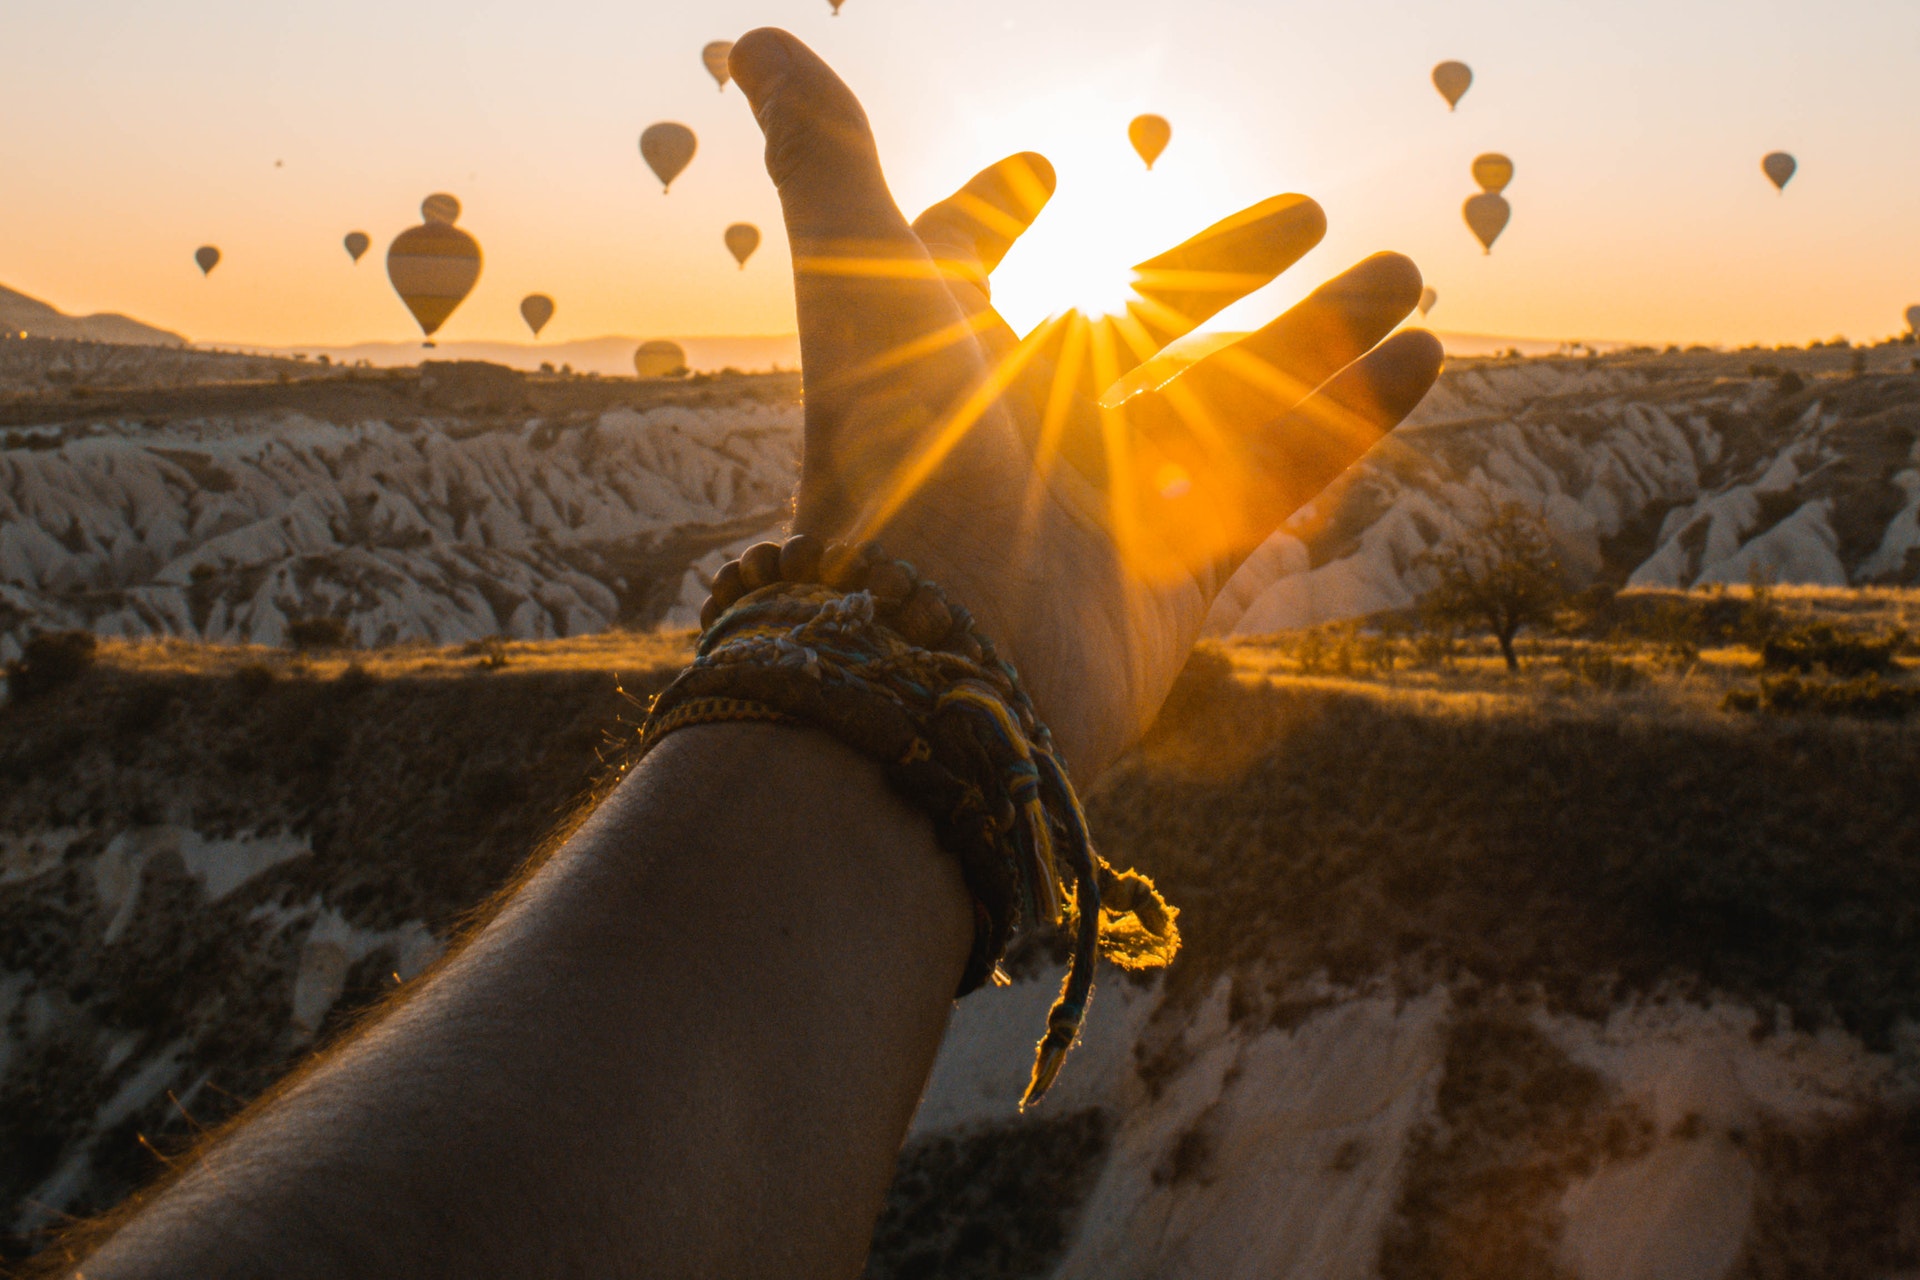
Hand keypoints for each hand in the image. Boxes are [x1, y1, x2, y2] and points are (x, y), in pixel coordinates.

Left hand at [731, 29, 1442, 775]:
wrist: (942, 662)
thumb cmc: (899, 459)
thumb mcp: (865, 284)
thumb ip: (828, 161)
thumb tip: (752, 38)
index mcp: (945, 362)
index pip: (964, 271)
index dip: (989, 218)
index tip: (1039, 171)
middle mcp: (1023, 433)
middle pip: (1135, 331)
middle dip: (1221, 269)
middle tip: (1306, 211)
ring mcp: (1105, 508)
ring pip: (1227, 403)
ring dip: (1317, 338)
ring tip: (1404, 272)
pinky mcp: (1175, 580)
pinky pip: (1272, 485)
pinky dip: (1347, 421)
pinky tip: (1422, 356)